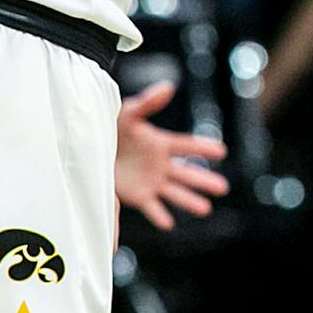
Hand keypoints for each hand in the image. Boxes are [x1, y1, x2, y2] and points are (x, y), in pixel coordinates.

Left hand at [114, 81, 230, 230]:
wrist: (89, 147)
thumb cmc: (111, 126)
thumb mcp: (128, 113)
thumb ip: (147, 103)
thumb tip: (168, 87)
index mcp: (161, 144)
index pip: (187, 145)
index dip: (203, 147)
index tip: (221, 151)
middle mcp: (161, 165)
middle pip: (187, 174)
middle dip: (204, 181)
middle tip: (223, 188)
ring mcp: (151, 182)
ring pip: (174, 193)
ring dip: (189, 201)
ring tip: (205, 209)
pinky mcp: (137, 196)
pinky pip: (151, 208)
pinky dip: (159, 216)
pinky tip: (168, 224)